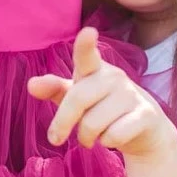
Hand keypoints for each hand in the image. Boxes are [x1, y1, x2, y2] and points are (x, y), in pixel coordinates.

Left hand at [27, 27, 176, 160]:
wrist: (144, 128)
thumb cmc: (102, 107)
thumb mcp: (75, 97)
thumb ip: (53, 89)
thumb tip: (31, 84)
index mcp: (94, 70)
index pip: (87, 55)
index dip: (86, 45)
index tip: (88, 33)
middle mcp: (114, 77)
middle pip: (77, 100)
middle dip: (62, 124)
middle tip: (56, 138)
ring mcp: (132, 94)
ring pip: (93, 124)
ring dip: (86, 138)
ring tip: (92, 137)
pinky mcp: (145, 114)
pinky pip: (114, 136)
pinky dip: (107, 143)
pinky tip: (112, 138)